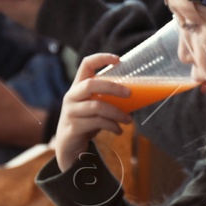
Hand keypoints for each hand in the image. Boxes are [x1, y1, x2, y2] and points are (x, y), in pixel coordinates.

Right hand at [49, 52, 130, 174]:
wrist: (69, 147)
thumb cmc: (86, 123)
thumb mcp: (95, 107)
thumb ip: (107, 99)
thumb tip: (136, 94)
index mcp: (78, 87)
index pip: (86, 64)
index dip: (101, 58)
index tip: (119, 60)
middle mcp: (71, 96)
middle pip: (91, 84)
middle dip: (112, 87)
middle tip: (129, 93)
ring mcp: (70, 112)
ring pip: (96, 107)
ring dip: (117, 113)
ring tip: (129, 120)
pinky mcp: (73, 127)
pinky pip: (96, 123)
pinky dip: (111, 126)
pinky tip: (119, 130)